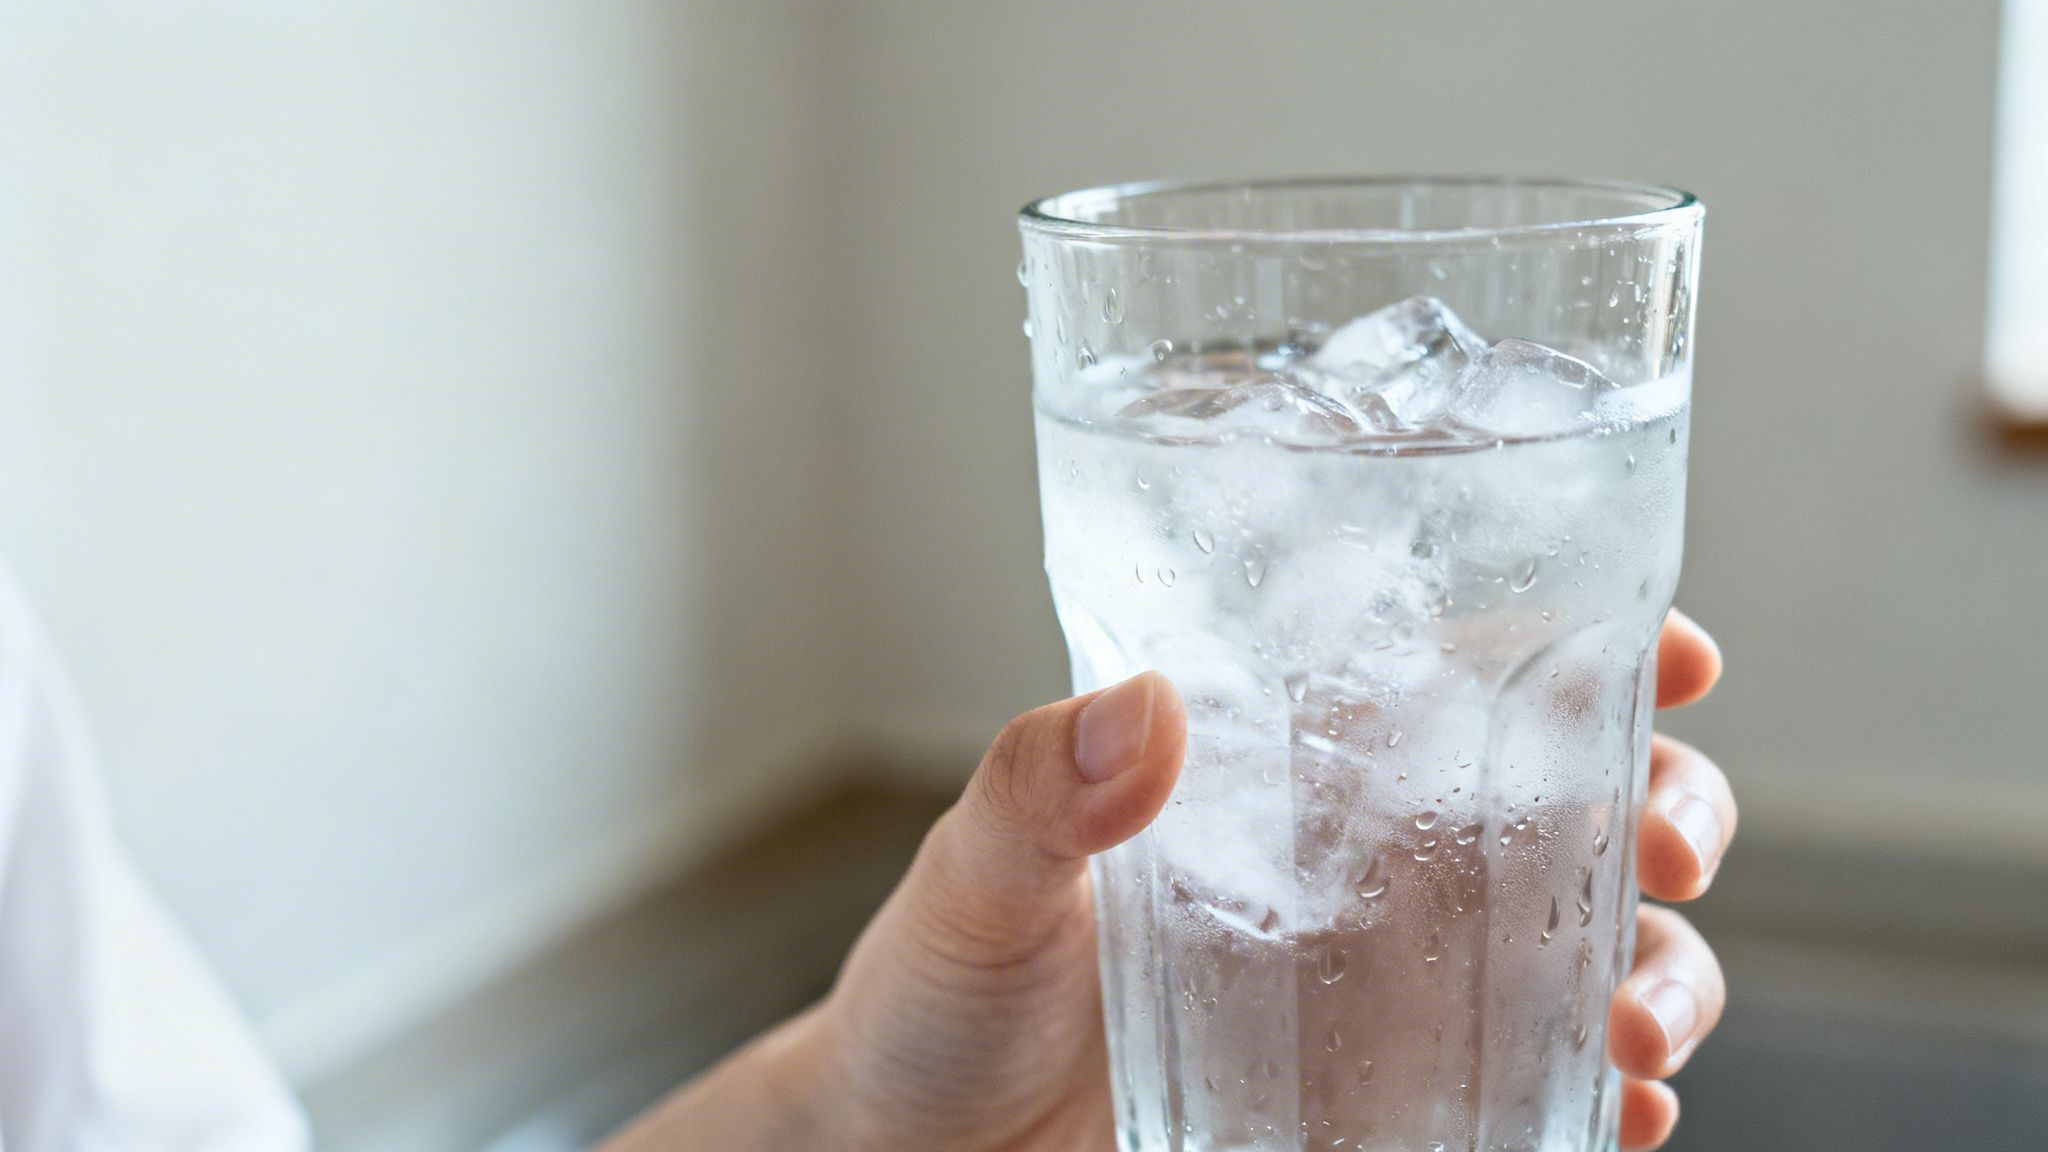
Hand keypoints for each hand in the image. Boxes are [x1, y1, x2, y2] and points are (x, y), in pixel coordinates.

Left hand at [607, 612, 1729, 1151]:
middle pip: (1568, 806)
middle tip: (1669, 844)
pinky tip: (1618, 1114)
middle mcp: (1358, 865)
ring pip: (1583, 949)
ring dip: (1660, 968)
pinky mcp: (1382, 1099)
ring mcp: (1383, 988)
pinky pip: (1531, 1091)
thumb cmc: (943, 993)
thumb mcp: (977, 878)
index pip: (1455, 673)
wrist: (916, 1149)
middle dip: (1667, 808)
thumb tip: (1139, 709)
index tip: (1670, 651)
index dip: (1588, 648)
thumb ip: (1036, 791)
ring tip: (1637, 1018)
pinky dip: (1604, 1101)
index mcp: (1280, 767)